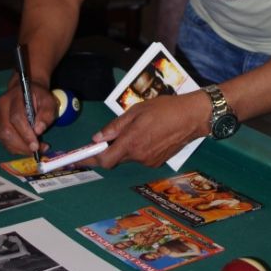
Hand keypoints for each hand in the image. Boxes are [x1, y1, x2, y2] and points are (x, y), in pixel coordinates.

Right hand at [0, 80, 56, 155]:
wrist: (25, 90)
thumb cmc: (39, 97)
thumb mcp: (49, 101)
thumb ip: (46, 114)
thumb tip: (39, 130)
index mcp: (15, 96)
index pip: (17, 117)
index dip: (26, 134)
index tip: (36, 146)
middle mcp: (1, 105)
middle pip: (7, 129)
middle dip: (22, 144)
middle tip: (36, 151)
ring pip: (3, 137)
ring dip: (18, 148)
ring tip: (33, 151)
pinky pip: (2, 139)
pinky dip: (13, 147)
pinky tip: (24, 148)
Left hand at [86, 90, 210, 168]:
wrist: (193, 117)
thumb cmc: (165, 109)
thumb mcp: (137, 111)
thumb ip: (116, 126)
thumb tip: (98, 138)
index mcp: (132, 142)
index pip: (104, 159)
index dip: (89, 160)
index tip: (77, 159)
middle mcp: (139, 156)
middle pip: (115, 158)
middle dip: (109, 149)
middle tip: (109, 136)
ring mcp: (149, 161)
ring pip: (128, 157)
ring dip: (126, 147)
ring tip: (138, 128)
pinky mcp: (157, 162)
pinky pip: (140, 157)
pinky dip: (137, 148)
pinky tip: (148, 134)